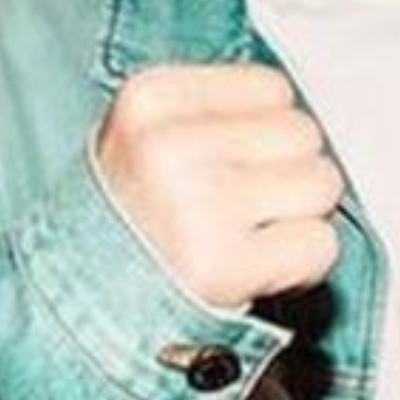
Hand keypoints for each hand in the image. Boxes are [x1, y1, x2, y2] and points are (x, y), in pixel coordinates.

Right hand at [95, 64, 343, 309]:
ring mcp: (194, 205)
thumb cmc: (130, 221)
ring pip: (322, 185)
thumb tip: (306, 108)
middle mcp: (166, 146)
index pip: (273, 89)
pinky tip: (254, 271)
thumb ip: (221, 110)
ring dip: (299, 218)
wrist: (76, 310)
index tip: (227, 166)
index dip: (265, 132)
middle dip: (285, 174)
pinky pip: (321, 245)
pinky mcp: (220, 266)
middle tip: (234, 212)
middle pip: (303, 133)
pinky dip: (304, 265)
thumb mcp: (149, 135)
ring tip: (242, 239)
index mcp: (147, 99)